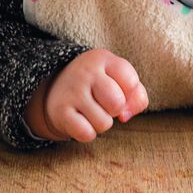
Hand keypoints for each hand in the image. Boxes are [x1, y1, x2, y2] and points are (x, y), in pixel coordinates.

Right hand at [26, 49, 148, 142]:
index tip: (118, 92)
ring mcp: (72, 91)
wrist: (55, 90)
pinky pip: (87, 134)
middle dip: (115, 110)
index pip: (131, 82)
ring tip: (90, 111)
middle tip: (102, 103)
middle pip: (118, 104)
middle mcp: (85, 71)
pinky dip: (87, 133)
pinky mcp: (61, 112)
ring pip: (104, 123)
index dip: (130, 95)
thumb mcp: (118, 79)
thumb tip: (125, 116)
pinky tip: (79, 120)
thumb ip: (136, 95)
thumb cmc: (97, 86)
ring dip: (101, 123)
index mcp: (102, 58)